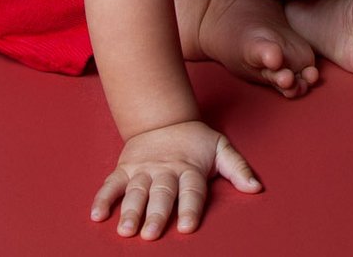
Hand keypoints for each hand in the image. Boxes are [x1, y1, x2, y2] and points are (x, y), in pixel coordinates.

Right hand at [91, 120, 261, 239]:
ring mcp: (143, 169)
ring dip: (129, 211)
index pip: (191, 190)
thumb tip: (255, 187)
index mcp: (189, 168)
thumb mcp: (220, 148)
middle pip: (161, 194)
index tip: (187, 226)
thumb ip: (237, 168)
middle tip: (151, 234)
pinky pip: (111, 183)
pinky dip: (103, 198)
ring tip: (125, 230)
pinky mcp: (125, 168)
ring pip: (135, 191)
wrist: (163, 118)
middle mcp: (165, 170)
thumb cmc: (195, 141)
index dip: (190, 208)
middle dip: (155, 214)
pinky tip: (97, 215)